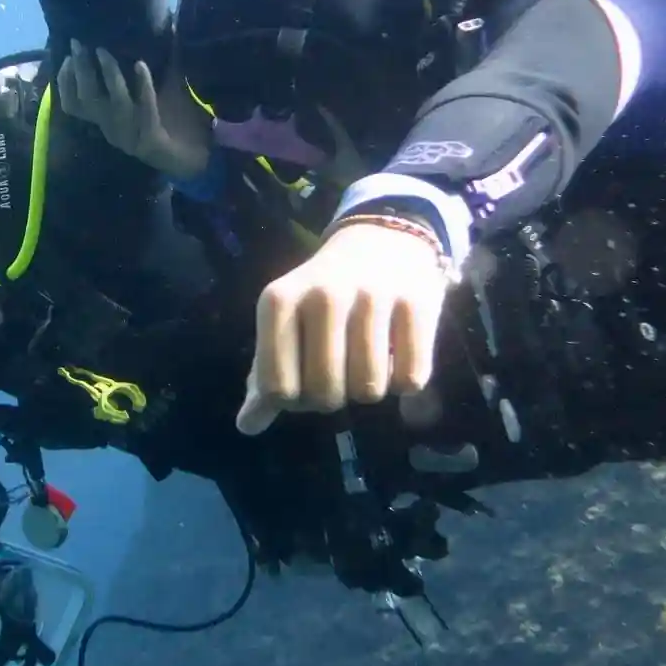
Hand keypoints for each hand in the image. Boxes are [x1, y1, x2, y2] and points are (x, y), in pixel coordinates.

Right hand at [57, 39, 211, 179]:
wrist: (198, 160)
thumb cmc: (173, 125)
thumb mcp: (150, 97)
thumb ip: (139, 73)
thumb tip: (147, 32)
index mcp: (108, 122)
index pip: (73, 105)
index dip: (64, 82)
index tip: (66, 56)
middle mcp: (113, 130)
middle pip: (86, 100)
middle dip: (80, 70)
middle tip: (80, 44)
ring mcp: (131, 136)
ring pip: (113, 103)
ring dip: (109, 75)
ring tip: (105, 51)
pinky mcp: (152, 139)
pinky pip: (144, 109)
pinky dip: (142, 86)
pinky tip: (141, 65)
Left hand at [236, 220, 451, 435]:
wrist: (382, 238)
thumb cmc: (324, 294)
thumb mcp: (285, 324)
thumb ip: (265, 377)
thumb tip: (247, 427)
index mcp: (279, 301)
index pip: (278, 388)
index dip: (293, 401)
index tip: (303, 381)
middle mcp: (323, 296)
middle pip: (325, 394)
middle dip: (332, 398)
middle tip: (338, 373)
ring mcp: (372, 297)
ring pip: (369, 390)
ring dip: (369, 390)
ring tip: (366, 361)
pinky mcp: (418, 303)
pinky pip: (411, 379)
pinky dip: (405, 381)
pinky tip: (398, 355)